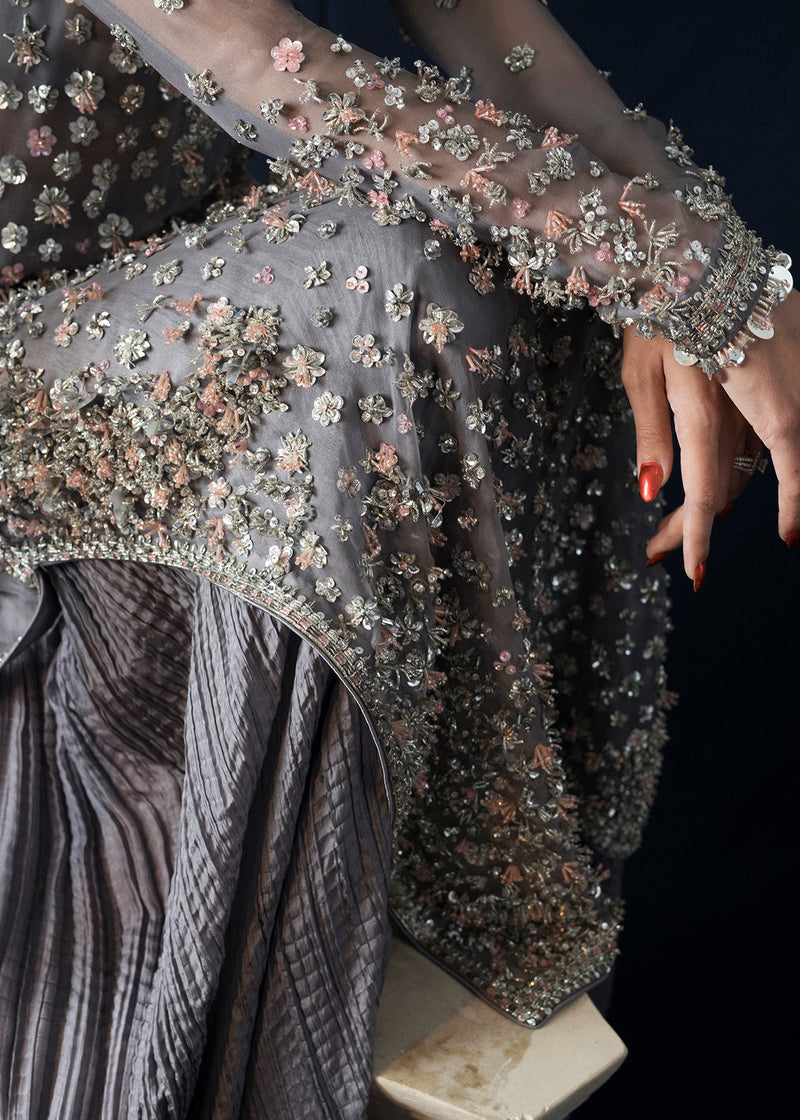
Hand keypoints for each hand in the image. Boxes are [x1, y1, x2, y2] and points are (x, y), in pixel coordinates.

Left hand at [619, 292, 799, 583]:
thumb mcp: (640, 372)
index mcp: (706, 410)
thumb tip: (652, 493)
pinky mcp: (778, 394)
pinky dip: (738, 476)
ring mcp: (769, 402)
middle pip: (725, 490)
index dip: (696, 538)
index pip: (705, 492)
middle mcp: (748, 412)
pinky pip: (763, 449)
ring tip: (672, 531)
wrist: (707, 260)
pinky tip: (714, 492)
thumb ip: (651, 435)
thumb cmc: (658, 314)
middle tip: (658, 553)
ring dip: (713, 506)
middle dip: (691, 529)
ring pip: (747, 474)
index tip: (692, 574)